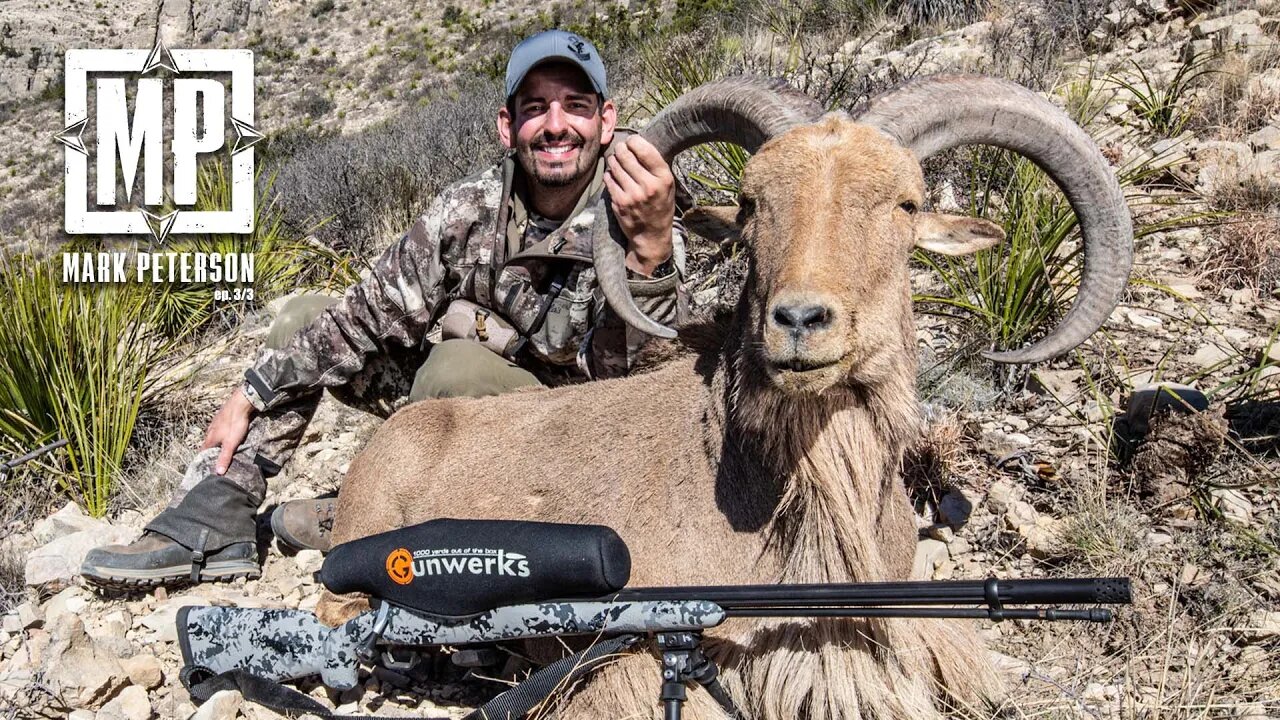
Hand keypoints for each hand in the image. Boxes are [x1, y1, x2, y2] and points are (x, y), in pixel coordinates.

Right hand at [201, 387, 255, 474]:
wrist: (240, 403)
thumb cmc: (235, 424)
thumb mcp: (231, 444)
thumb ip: (224, 458)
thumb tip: (218, 472)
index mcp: (209, 439)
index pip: (202, 453)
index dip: (203, 460)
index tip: (206, 467)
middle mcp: (209, 431)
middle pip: (207, 445)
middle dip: (210, 453)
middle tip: (215, 460)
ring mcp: (215, 424)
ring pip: (213, 437)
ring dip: (216, 444)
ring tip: (221, 451)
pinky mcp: (222, 418)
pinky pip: (219, 430)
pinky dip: (221, 436)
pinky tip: (227, 437)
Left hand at [604, 136, 674, 275]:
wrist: (651, 235)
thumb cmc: (660, 206)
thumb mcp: (668, 186)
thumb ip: (656, 167)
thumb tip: (638, 142)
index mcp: (663, 178)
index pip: (645, 150)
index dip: (634, 141)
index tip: (632, 141)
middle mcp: (648, 186)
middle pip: (626, 155)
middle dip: (621, 149)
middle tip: (621, 149)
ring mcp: (632, 195)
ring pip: (615, 165)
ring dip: (614, 160)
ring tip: (617, 161)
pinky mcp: (619, 202)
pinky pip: (609, 179)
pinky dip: (610, 174)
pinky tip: (614, 176)